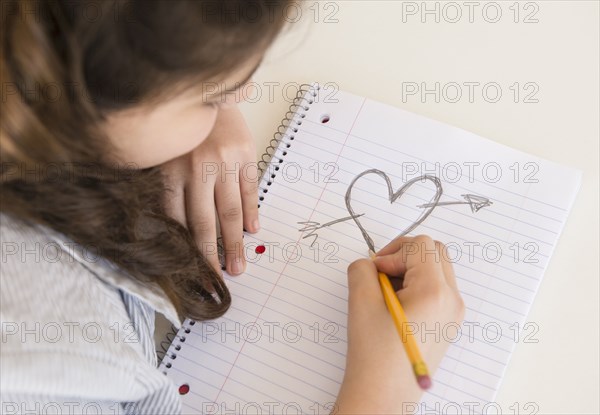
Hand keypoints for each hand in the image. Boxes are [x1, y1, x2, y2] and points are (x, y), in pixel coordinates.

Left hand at [161, 105, 259, 275]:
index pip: (177, 221)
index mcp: (170, 171)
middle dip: (210, 256)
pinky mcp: (245, 154)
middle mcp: (197, 169)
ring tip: (239, 266)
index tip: (189, 272)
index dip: (184, 250)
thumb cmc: (180, 126)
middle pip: (204, 223)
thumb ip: (161, 187)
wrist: (204, 88)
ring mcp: (224, 162)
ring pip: (230, 211)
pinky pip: (250, 189)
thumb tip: (164, 227)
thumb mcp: (160, 154)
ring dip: (234, 242)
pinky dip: (251, 211)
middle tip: (217, 280)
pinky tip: (252, 229)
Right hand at [335, 235, 464, 413]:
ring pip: (437, 269)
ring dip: (411, 269)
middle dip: (405, 255)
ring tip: (386, 293)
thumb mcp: (361, 303)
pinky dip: (417, 285)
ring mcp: (454, 314)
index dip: (394, 251)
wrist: (383, 395)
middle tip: (381, 274)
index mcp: (435, 293)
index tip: (375, 271)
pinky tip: (396, 306)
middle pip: (435, 252)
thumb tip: (370, 263)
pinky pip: (437, 289)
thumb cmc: (374, 354)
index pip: (421, 246)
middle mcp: (452, 301)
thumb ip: (362, 270)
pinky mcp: (448, 324)